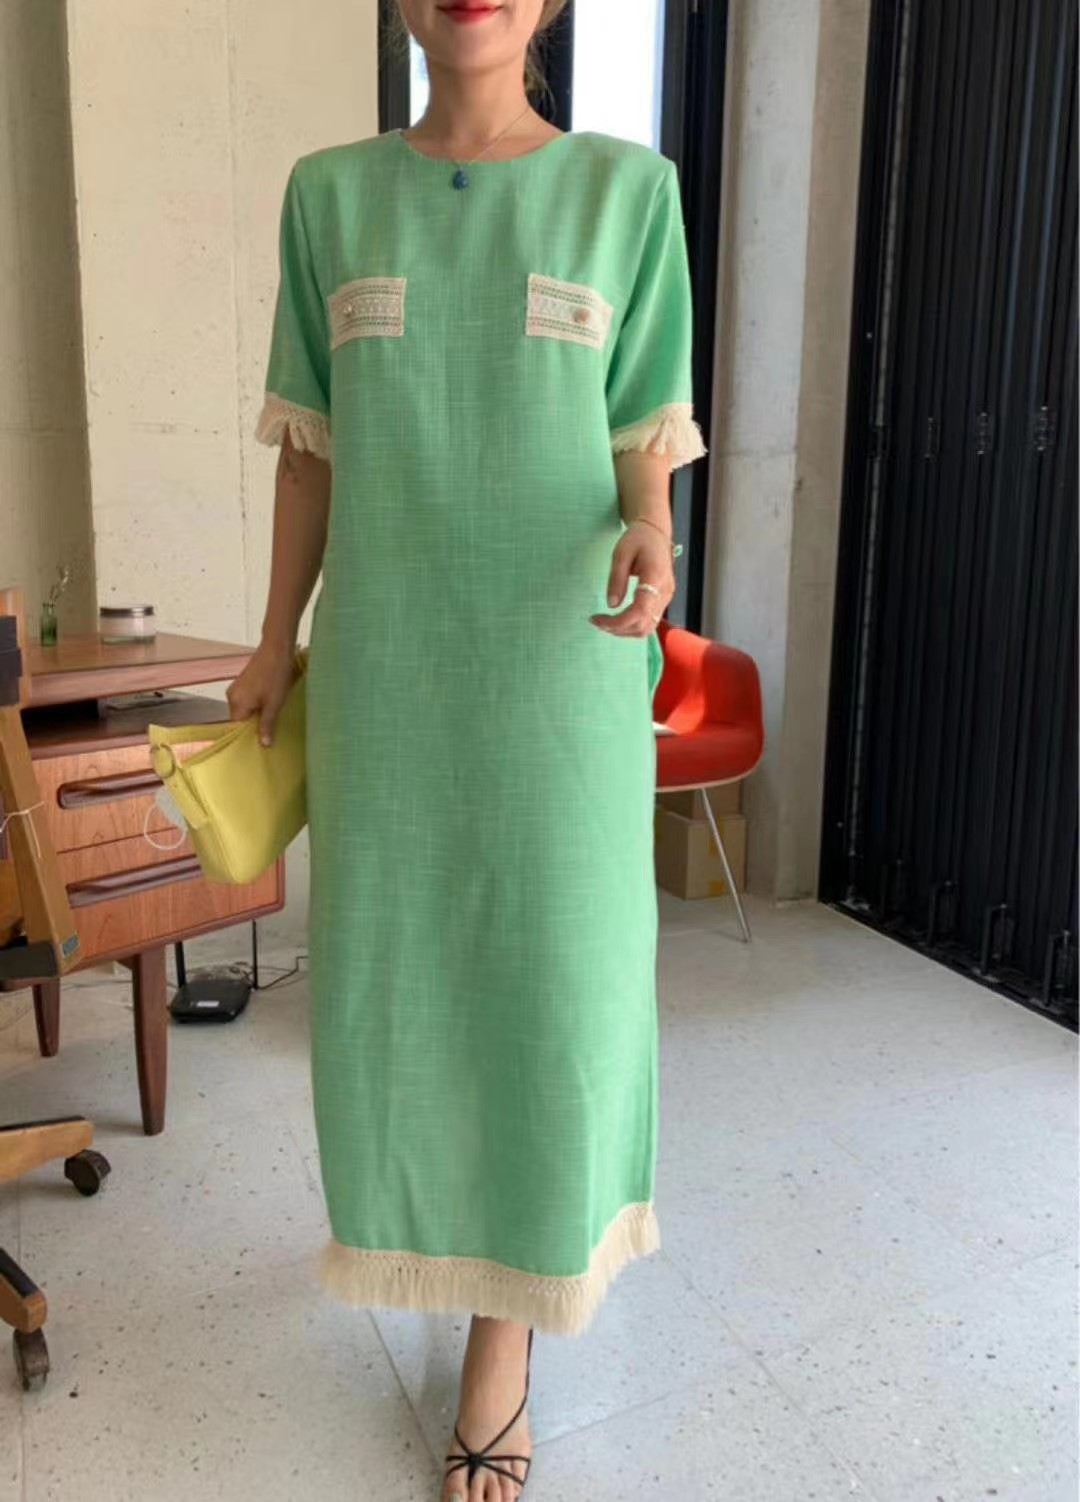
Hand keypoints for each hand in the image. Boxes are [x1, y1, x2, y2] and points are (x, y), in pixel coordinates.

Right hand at [226, 641, 297, 746]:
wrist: (277, 648)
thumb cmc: (276, 675)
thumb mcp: (274, 704)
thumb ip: (267, 725)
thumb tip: (264, 744)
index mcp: (236, 704)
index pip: (236, 729)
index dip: (248, 737)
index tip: (261, 745)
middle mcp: (232, 696)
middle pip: (240, 719)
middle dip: (254, 726)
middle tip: (270, 734)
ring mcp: (237, 688)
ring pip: (245, 709)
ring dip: (257, 715)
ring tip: (272, 719)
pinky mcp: (244, 682)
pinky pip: (247, 700)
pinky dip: (257, 705)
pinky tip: (270, 706)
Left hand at [590, 521, 674, 636]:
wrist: (655, 532)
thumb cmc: (638, 539)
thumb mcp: (621, 553)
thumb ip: (616, 579)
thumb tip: (612, 604)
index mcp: (655, 577)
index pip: (640, 611)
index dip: (617, 621)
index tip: (597, 619)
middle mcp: (665, 591)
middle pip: (643, 625)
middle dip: (618, 628)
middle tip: (597, 621)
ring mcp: (666, 597)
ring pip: (647, 628)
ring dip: (625, 631)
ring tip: (605, 622)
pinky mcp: (663, 600)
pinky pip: (649, 621)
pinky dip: (632, 625)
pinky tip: (618, 619)